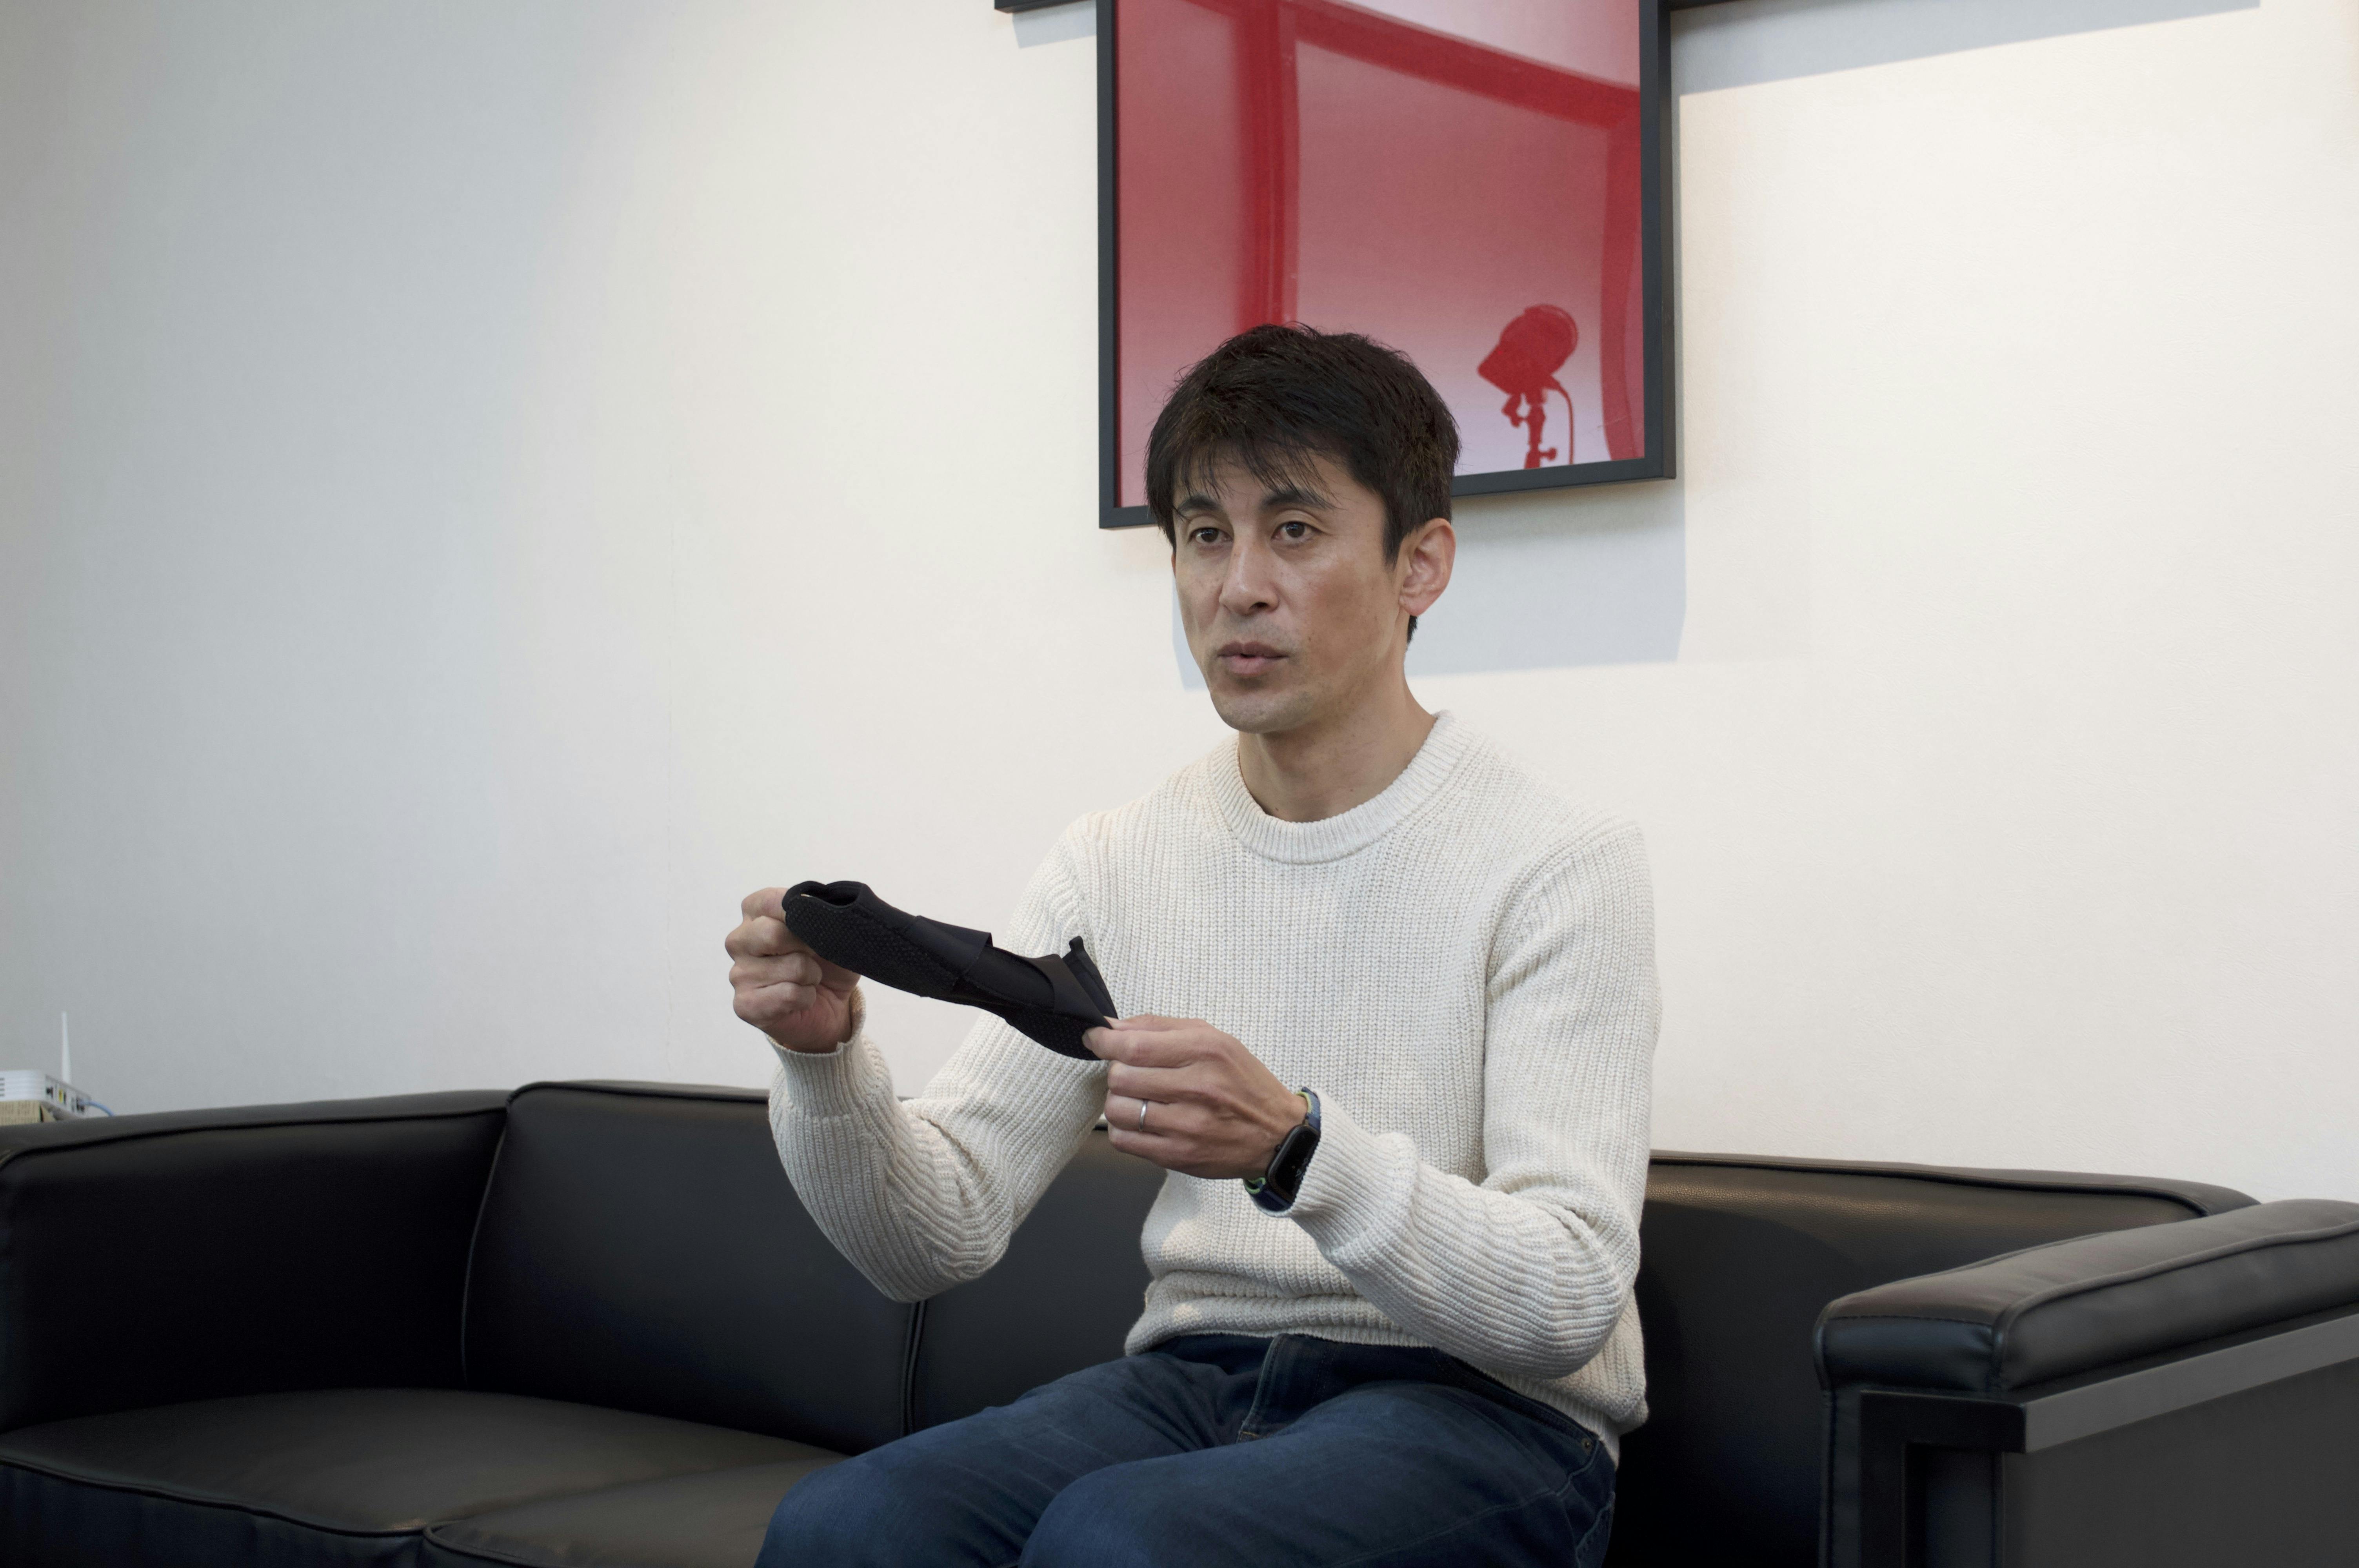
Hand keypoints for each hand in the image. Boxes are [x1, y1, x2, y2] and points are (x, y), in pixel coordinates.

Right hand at [727, 888, 860, 1052]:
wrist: (830, 1004)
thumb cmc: (826, 961)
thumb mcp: (833, 930)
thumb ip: (821, 914)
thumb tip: (816, 913)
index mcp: (755, 911)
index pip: (772, 901)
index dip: (803, 915)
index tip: (817, 926)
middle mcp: (740, 940)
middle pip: (773, 934)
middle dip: (809, 947)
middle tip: (816, 956)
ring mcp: (738, 974)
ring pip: (791, 967)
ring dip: (812, 975)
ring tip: (808, 979)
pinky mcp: (744, 1004)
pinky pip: (788, 995)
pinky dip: (806, 997)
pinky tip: (801, 998)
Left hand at [1090, 1016, 1307, 1180]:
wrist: (1278, 1136)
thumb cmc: (1243, 1083)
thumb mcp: (1214, 1040)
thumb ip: (1161, 1028)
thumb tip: (1112, 1026)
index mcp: (1206, 1051)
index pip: (1134, 1045)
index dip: (1103, 1041)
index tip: (1096, 1039)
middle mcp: (1197, 1087)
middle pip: (1120, 1076)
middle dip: (1116, 1071)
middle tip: (1130, 1073)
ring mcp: (1187, 1126)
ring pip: (1117, 1110)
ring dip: (1118, 1101)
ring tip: (1138, 1098)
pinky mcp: (1178, 1156)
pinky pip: (1124, 1141)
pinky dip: (1123, 1129)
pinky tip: (1141, 1122)